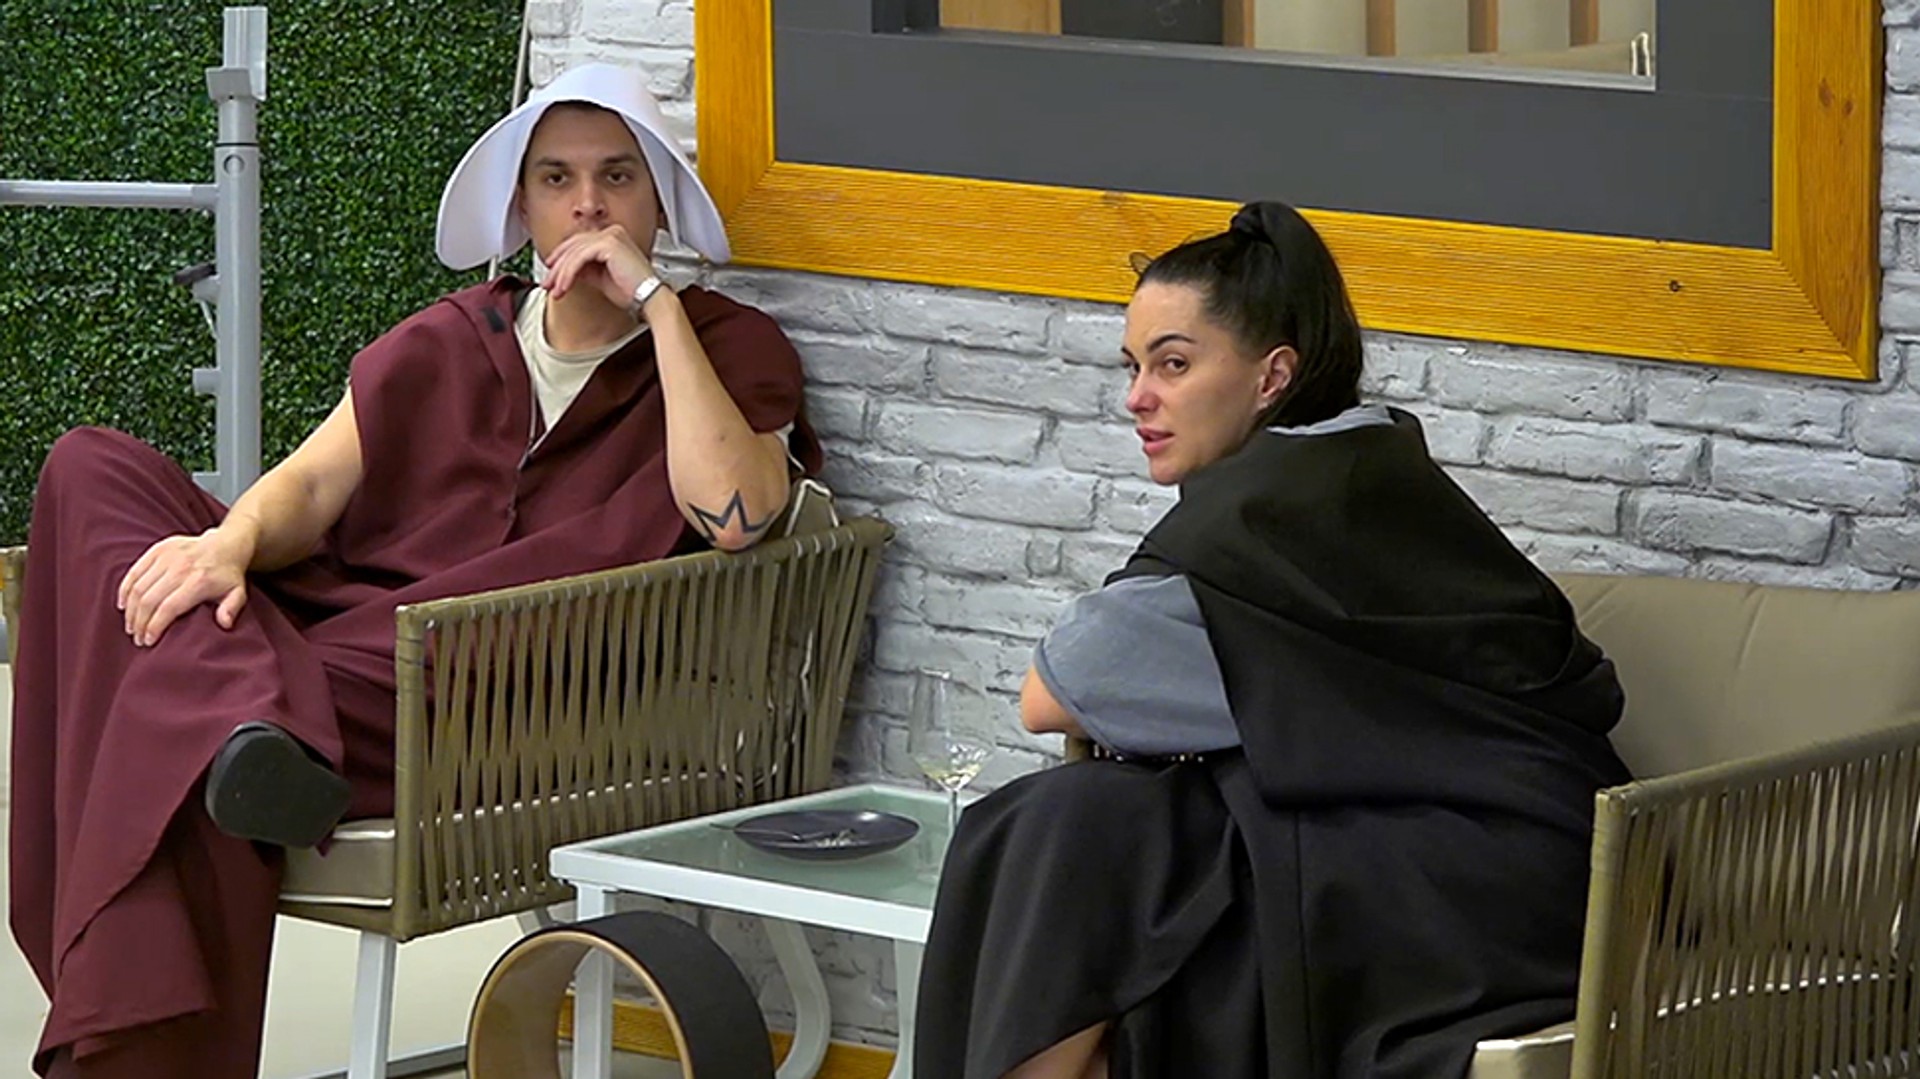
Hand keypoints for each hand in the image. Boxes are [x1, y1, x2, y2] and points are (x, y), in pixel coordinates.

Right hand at [116, 528, 250, 646]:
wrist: (226, 544)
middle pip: (149, 599)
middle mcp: (180, 567)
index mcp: (198, 581)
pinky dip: (125, 589)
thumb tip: (224, 624)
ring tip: (130, 626)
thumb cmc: (229, 575)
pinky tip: (123, 605)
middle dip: (139, 622)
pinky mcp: (158, 549)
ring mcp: (167, 556)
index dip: (154, 626)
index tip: (148, 641)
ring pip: (138, 587)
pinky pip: (134, 571)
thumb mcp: (237, 593)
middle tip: (137, 638)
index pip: (168, 607)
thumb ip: (232, 609)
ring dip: (130, 610)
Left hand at [541, 225, 661, 314]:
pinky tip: (564, 286)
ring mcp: (611, 236)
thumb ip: (585, 268)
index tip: (551, 274)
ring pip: (574, 253)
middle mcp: (612, 232)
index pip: (579, 243)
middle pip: (574, 246)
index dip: (561, 259)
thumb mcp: (601, 276)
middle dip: (557, 268)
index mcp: (613, 236)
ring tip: (555, 290)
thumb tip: (567, 269)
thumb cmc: (632, 291)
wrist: (649, 298)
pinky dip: (568, 274)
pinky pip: (579, 258)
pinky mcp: (608, 244)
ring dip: (561, 274)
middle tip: (548, 284)